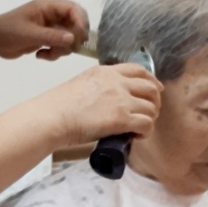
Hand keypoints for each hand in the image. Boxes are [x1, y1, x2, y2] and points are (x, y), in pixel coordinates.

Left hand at [0, 0, 89, 60]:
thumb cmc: (7, 31)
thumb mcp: (29, 34)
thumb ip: (51, 36)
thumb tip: (73, 38)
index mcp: (47, 7)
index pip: (72, 8)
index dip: (80, 21)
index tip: (80, 37)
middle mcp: (51, 15)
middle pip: (75, 22)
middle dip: (74, 37)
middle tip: (68, 48)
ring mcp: (49, 27)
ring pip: (69, 37)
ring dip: (62, 49)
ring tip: (48, 53)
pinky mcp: (46, 39)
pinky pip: (59, 46)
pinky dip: (54, 53)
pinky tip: (40, 55)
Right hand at [38, 63, 161, 147]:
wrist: (51, 117)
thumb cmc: (58, 106)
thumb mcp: (81, 84)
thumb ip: (99, 88)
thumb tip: (109, 103)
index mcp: (106, 72)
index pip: (138, 70)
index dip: (152, 81)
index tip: (156, 90)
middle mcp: (117, 82)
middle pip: (151, 88)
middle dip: (154, 102)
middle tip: (148, 114)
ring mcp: (121, 100)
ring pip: (151, 108)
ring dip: (149, 119)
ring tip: (138, 129)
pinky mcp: (122, 118)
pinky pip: (146, 124)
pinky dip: (145, 132)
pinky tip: (135, 136)